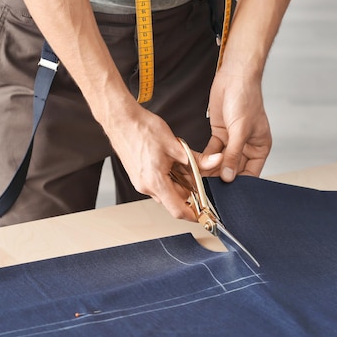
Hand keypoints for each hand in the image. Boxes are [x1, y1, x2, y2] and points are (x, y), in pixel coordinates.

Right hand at [102, 101, 220, 220]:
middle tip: (196, 176)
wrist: (121, 120)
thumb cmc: (142, 129)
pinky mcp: (138, 177)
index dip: (193, 215)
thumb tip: (215, 162)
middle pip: (174, 200)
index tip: (203, 215)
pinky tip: (170, 163)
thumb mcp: (176, 145)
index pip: (177, 209)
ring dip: (177, 183)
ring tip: (179, 164)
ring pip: (166, 191)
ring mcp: (140, 183)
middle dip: (188, 191)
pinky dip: (168, 178)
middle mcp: (146, 186)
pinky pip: (158, 185)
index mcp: (156, 181)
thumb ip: (198, 159)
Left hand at [201, 69, 271, 180]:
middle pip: (233, 169)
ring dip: (211, 170)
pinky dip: (205, 159)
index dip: (239, 184)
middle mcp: (246, 147)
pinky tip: (197, 166)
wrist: (234, 77)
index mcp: (259, 147)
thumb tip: (228, 177)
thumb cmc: (246, 98)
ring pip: (221, 162)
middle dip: (222, 178)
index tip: (227, 194)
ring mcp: (232, 141)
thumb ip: (233, 155)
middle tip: (209, 189)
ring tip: (201, 180)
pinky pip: (212, 152)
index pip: (250, 173)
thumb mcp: (241, 130)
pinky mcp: (219, 135)